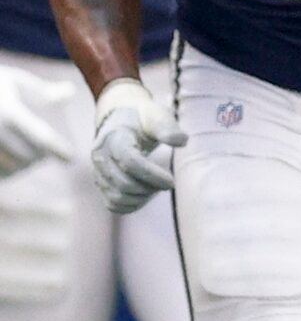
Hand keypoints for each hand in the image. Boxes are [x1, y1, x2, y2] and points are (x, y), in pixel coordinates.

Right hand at [0, 64, 73, 177]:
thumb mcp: (12, 80)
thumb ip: (41, 90)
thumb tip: (70, 92)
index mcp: (9, 112)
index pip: (43, 138)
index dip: (59, 150)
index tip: (70, 159)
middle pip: (29, 157)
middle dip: (40, 158)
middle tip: (46, 156)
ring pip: (11, 169)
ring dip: (22, 167)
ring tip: (28, 160)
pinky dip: (5, 174)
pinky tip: (11, 166)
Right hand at [90, 77, 183, 214]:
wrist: (122, 120)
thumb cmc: (144, 118)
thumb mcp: (157, 115)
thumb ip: (168, 127)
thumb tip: (182, 141)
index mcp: (113, 138)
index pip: (130, 162)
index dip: (152, 175)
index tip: (172, 181)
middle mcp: (100, 156)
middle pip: (124, 183)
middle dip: (151, 188)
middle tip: (168, 183)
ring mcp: (98, 172)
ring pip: (117, 197)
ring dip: (143, 198)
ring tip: (158, 187)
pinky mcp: (101, 183)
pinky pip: (113, 205)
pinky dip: (132, 205)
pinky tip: (148, 195)